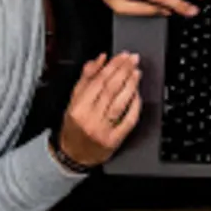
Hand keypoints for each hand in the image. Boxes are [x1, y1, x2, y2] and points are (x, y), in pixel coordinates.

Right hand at [54, 52, 140, 171]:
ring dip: (131, 85)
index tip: (122, 56)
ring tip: (137, 72)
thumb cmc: (74, 126)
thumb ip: (86, 78)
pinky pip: (128, 120)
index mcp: (78, 108)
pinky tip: (137, 95)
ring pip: (120, 103)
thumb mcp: (73, 101)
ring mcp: (102, 130)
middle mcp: (89, 119)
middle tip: (133, 59)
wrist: (73, 155)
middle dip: (124, 71)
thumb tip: (99, 59)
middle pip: (110, 90)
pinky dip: (135, 106)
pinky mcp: (114, 140)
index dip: (112, 66)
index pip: (98, 82)